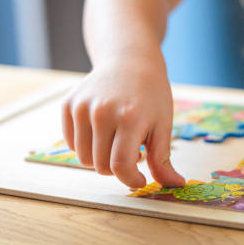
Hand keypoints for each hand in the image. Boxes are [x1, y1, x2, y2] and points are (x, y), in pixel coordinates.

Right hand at [62, 57, 184, 187]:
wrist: (129, 60)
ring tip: (116, 141)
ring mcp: (82, 107)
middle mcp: (102, 112)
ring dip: (100, 158)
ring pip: (83, 158)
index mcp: (130, 118)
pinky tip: (102, 131)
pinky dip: (85, 145)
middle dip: (117, 168)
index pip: (121, 166)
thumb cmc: (150, 94)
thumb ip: (162, 158)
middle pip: (101, 166)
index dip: (131, 180)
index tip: (139, 180)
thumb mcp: (163, 124)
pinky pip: (71, 143)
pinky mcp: (68, 105)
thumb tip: (174, 184)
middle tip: (130, 153)